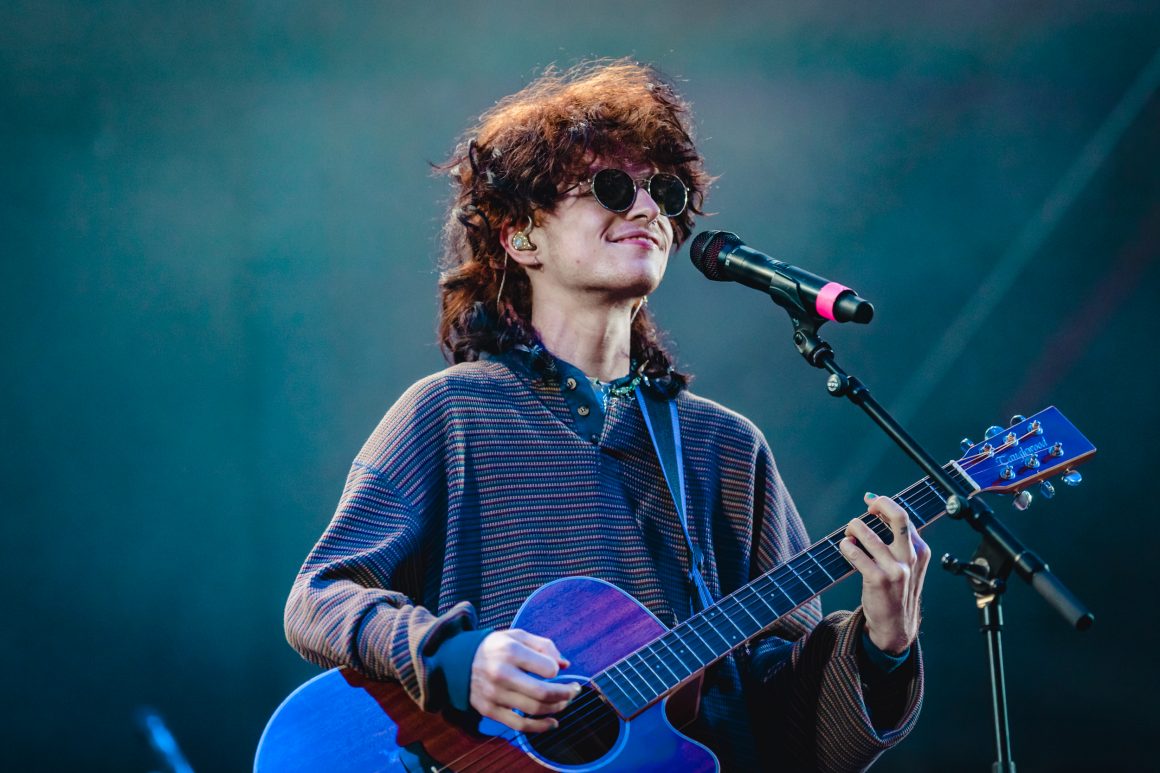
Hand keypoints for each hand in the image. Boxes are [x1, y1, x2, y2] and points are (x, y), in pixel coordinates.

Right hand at [470, 629, 580, 732]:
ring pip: (534, 709)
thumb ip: (544, 646)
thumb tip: (565, 665)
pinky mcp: (489, 710)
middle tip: (574, 691)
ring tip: (564, 703)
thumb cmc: (495, 647)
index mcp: (510, 651)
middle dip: (565, 694)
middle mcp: (501, 673)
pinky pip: (520, 725)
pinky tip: (553, 722)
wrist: (457, 661)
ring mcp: (494, 694)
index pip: (548, 668)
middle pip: (543, 692)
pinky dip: (540, 727)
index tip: (556, 670)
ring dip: (556, 708)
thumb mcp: (517, 636)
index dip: (557, 670)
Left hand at [839, 492, 930, 655]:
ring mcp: (895, 569)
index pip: (904, 518)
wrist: (896, 626)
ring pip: (869, 533)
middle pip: (899, 517)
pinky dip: (846, 546)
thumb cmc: (898, 590)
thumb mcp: (907, 564)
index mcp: (920, 551)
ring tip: (849, 532)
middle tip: (867, 505)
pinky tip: (845, 546)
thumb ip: (898, 540)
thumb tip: (877, 507)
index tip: (871, 500)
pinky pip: (856, 553)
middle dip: (880, 504)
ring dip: (854, 527)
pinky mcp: (877, 579)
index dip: (885, 504)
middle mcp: (910, 558)